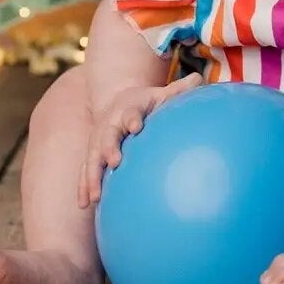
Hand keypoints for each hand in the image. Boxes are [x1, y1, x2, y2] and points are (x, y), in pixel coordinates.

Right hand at [77, 72, 201, 207]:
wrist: (116, 102)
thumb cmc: (146, 103)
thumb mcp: (161, 94)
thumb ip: (180, 90)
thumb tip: (200, 79)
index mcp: (128, 110)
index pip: (130, 114)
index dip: (133, 119)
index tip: (136, 127)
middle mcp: (109, 125)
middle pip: (107, 137)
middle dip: (108, 148)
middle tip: (114, 161)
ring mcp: (97, 141)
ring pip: (92, 159)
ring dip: (92, 176)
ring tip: (94, 196)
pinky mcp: (92, 154)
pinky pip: (86, 171)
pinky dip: (83, 186)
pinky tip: (83, 204)